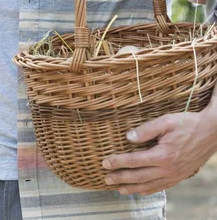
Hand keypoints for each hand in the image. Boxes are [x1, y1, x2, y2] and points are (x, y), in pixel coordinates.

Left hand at [102, 106, 216, 194]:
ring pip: (148, 185)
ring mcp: (173, 175)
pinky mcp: (178, 177)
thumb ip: (147, 129)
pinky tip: (139, 190)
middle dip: (120, 178)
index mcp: (162, 155)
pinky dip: (147, 190)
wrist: (210, 133)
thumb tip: (128, 137)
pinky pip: (160, 187)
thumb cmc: (188, 124)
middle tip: (106, 178)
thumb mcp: (167, 121)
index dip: (117, 162)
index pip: (133, 161)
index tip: (105, 162)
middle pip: (138, 177)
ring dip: (131, 188)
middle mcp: (167, 169)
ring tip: (118, 188)